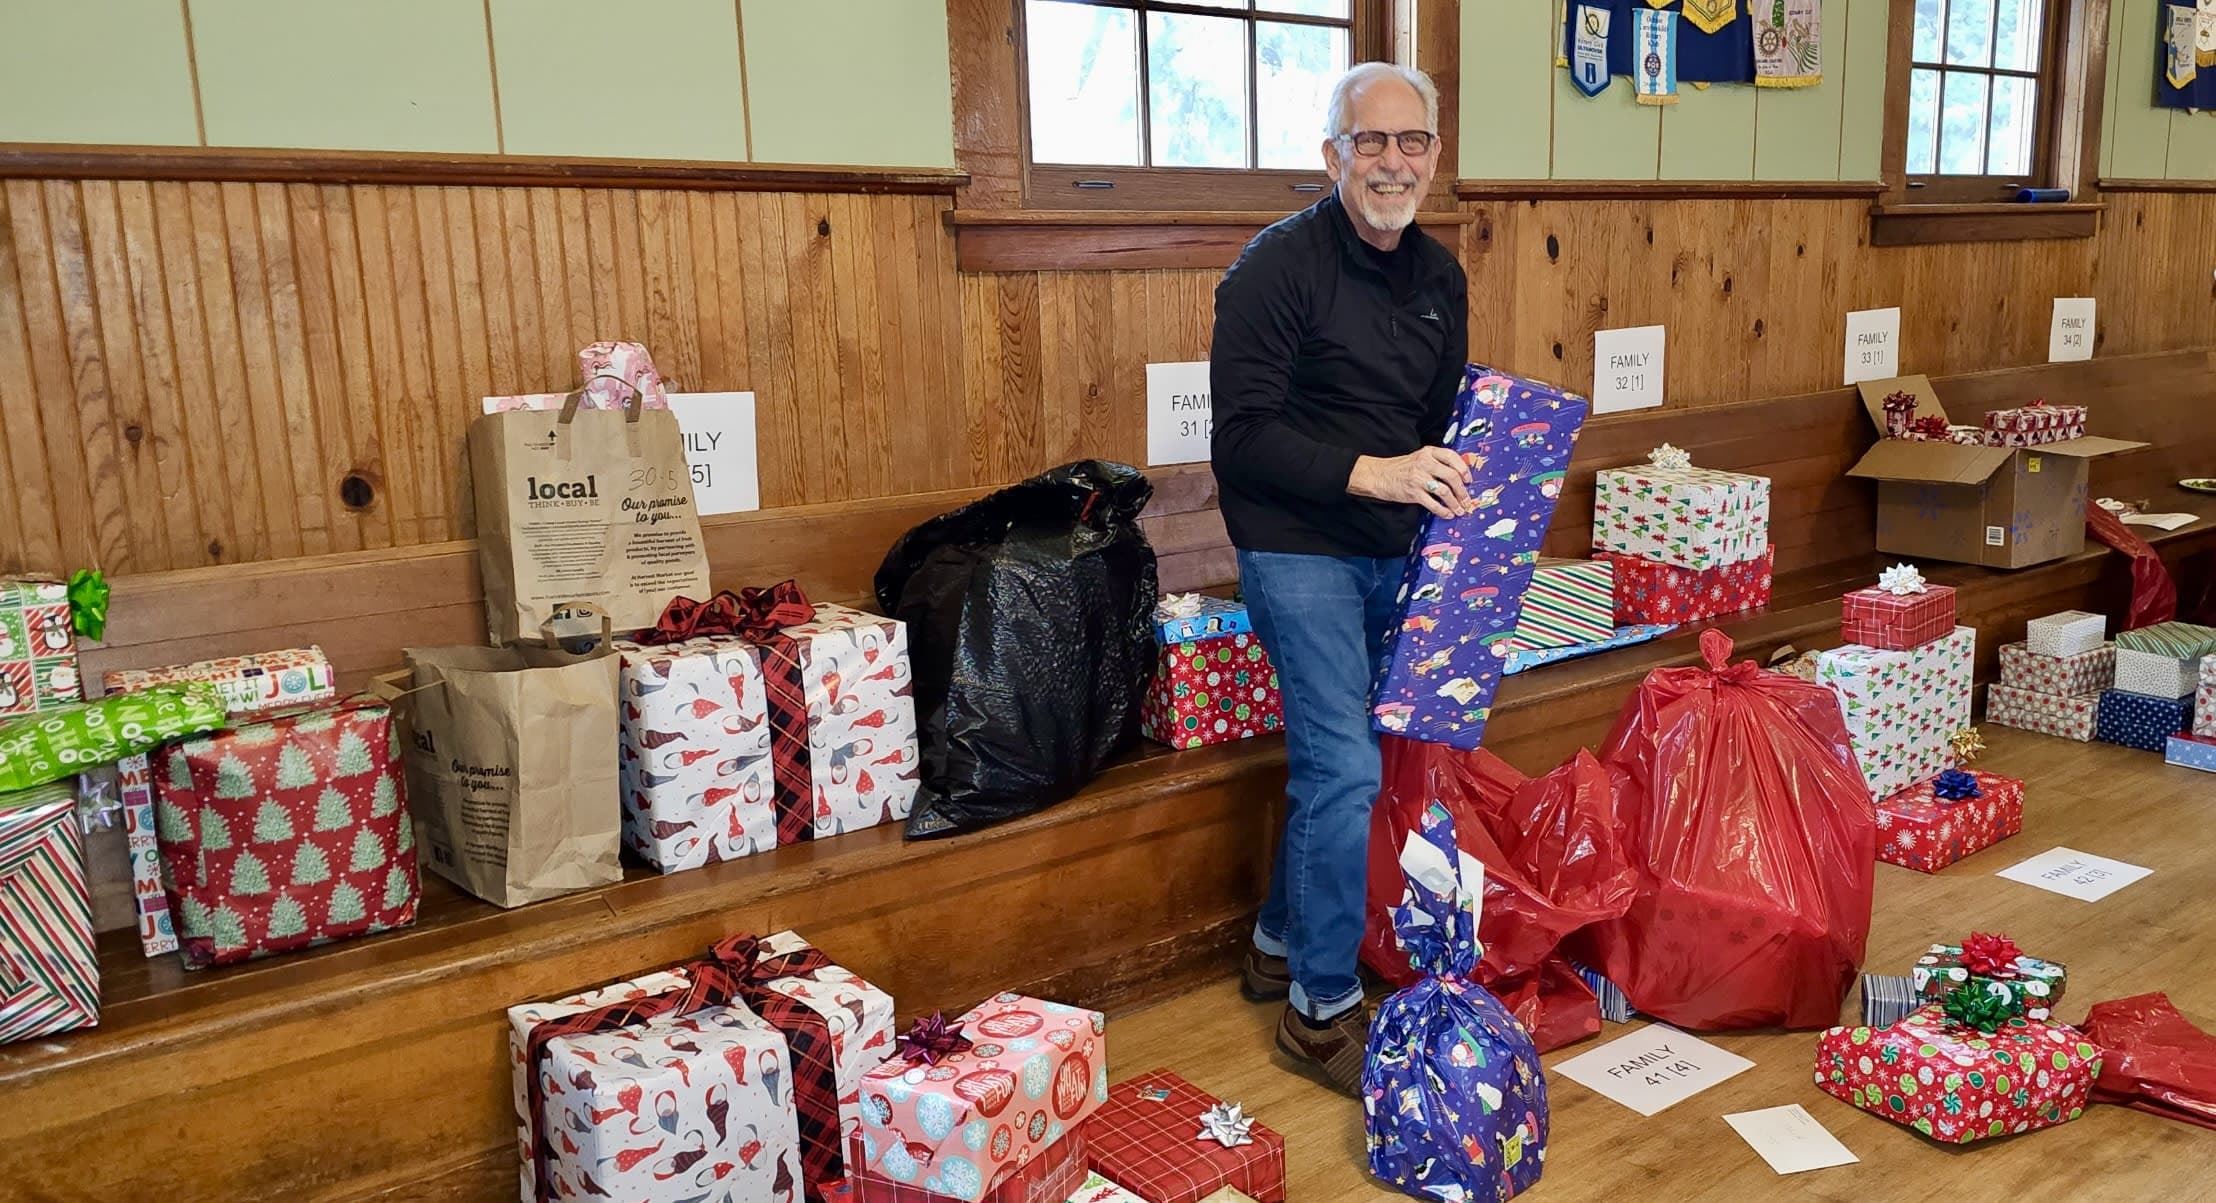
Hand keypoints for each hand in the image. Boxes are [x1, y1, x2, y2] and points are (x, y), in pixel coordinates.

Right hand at [1347, 447, 1473, 518]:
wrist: (1379, 475)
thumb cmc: (1400, 468)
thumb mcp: (1419, 458)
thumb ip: (1436, 462)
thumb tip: (1458, 475)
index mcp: (1428, 452)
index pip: (1452, 456)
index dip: (1464, 469)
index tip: (1469, 479)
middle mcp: (1425, 463)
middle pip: (1452, 476)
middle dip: (1462, 491)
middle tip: (1467, 499)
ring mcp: (1419, 478)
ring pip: (1445, 491)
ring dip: (1455, 503)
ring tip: (1460, 510)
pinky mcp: (1413, 493)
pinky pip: (1433, 503)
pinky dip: (1443, 510)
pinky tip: (1447, 514)